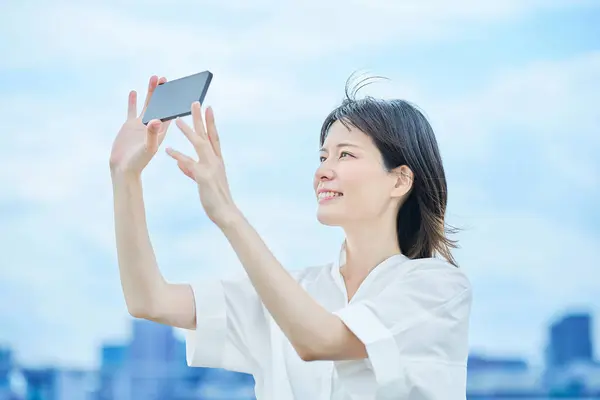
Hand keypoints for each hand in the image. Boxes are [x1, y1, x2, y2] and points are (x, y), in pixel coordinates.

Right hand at [109, 75, 171, 177]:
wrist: (123, 168)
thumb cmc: (139, 162)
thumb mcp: (148, 148)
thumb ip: (152, 134)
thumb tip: (156, 120)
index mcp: (161, 131)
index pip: (170, 113)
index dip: (174, 102)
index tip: (178, 90)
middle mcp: (153, 126)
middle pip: (159, 105)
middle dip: (162, 92)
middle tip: (164, 79)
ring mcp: (141, 125)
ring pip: (147, 105)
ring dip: (150, 93)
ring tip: (153, 79)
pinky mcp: (129, 125)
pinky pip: (132, 110)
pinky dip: (133, 101)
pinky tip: (134, 92)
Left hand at [165, 102, 239, 225]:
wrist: (225, 213)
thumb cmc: (215, 198)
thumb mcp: (202, 181)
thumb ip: (191, 169)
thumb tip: (180, 163)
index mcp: (217, 160)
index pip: (214, 137)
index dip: (210, 122)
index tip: (208, 108)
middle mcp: (216, 160)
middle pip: (208, 135)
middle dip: (201, 118)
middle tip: (196, 102)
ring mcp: (211, 167)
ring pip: (200, 144)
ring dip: (190, 131)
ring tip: (178, 120)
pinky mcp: (204, 176)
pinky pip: (189, 163)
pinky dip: (179, 156)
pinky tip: (168, 151)